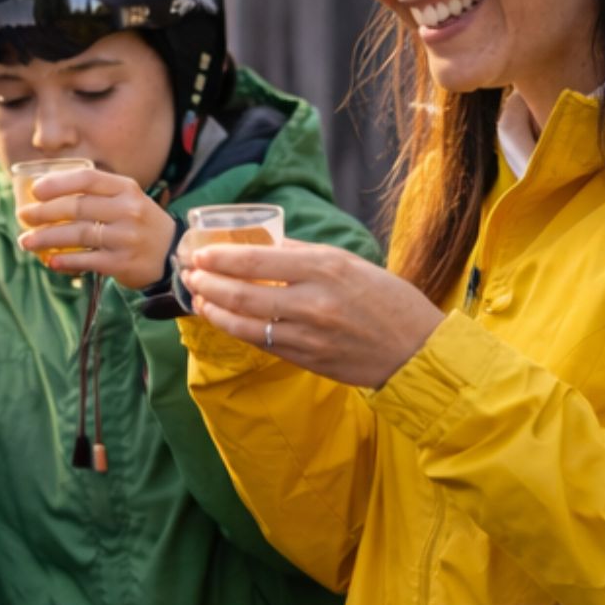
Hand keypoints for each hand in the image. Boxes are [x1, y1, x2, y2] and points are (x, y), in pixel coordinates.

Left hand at [16, 165, 177, 289]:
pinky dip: (65, 261)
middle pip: (77, 207)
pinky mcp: (123, 263)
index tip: (34, 191)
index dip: (58, 183)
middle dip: (44, 212)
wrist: (172, 253)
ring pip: (78, 234)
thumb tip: (44, 195)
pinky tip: (50, 261)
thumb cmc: (137, 222)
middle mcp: (128, 210)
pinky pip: (87, 261)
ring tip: (26, 242)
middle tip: (23, 217)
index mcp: (126, 188)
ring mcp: (126, 237)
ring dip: (47, 238)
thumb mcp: (125, 198)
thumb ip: (94, 193)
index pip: (87, 179)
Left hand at [181, 240, 444, 389]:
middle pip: (242, 293)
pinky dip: (235, 329)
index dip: (220, 258)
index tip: (198, 253)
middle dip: (207, 283)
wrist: (416, 350)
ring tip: (198, 297)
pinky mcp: (305, 359)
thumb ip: (302, 254)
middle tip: (188, 274)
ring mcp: (307, 334)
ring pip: (244, 323)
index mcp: (325, 268)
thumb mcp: (349, 263)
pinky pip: (260, 342)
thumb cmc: (385, 299)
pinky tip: (221, 318)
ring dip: (213, 309)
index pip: (257, 260)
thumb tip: (261, 244)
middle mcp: (313, 301)